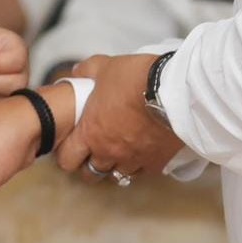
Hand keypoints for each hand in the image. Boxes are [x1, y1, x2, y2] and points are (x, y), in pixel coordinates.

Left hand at [57, 53, 183, 179]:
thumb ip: (87, 71)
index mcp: (91, 133)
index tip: (73, 145)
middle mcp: (109, 152)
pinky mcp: (156, 163)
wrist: (174, 91)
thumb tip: (77, 72)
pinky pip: (143, 172)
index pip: (67, 158)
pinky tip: (141, 153)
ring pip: (118, 175)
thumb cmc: (135, 79)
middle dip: (90, 165)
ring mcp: (133, 160)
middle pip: (91, 173)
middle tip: (95, 152)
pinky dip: (139, 165)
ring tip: (119, 153)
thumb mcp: (105, 67)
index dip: (67, 154)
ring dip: (116, 166)